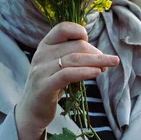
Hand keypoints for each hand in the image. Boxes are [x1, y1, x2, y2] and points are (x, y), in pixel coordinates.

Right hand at [15, 22, 119, 139]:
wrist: (31, 111)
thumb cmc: (50, 85)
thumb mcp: (58, 65)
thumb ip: (71, 55)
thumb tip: (98, 53)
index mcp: (45, 45)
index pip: (63, 28)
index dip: (79, 32)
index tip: (90, 42)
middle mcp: (42, 54)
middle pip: (75, 46)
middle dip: (95, 52)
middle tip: (108, 61)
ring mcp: (42, 70)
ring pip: (74, 59)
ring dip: (96, 61)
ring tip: (109, 65)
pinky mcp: (45, 86)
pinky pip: (68, 75)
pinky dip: (85, 72)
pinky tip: (97, 72)